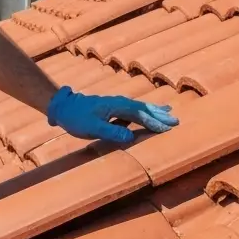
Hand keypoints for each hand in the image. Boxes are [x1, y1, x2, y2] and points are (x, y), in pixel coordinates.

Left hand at [47, 86, 178, 144]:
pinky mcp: (113, 108)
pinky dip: (144, 111)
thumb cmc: (76, 118)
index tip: (167, 128)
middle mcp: (119, 102)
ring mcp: (116, 104)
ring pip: (139, 107)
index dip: (153, 122)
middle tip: (176, 120)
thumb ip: (111, 132)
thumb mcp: (92, 128)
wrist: (63, 107)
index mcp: (116, 106)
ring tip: (169, 112)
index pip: (139, 115)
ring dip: (154, 110)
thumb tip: (130, 136)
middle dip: (159, 114)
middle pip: (143, 108)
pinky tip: (148, 114)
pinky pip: (133, 110)